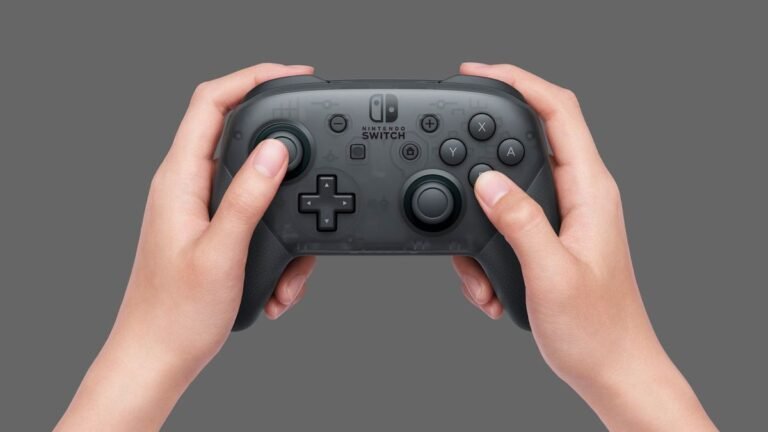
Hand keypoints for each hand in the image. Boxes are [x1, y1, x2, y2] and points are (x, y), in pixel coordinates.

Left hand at [56, 63, 316, 430]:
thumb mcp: (222, 252)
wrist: (158, 358)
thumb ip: (249, 196)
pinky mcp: (213, 233)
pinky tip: (276, 288)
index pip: (212, 102)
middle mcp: (187, 188)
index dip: (253, 78)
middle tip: (318, 160)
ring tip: (288, 276)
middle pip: (241, 139)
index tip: (294, 76)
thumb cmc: (176, 314)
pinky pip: (256, 223)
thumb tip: (276, 149)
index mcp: (179, 180)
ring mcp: (200, 210)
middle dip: (284, 159)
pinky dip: (275, 251)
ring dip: (284, 224)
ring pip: (257, 190)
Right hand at [453, 63, 715, 430]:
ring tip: (480, 276)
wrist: (611, 369)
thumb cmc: (596, 329)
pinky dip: (487, 254)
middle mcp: (578, 197)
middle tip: (448, 157)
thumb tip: (486, 181)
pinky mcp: (549, 240)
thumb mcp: (551, 273)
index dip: (519, 82)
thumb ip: (518, 222)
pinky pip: (506, 226)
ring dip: (480, 226)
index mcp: (589, 191)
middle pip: (525, 143)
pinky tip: (492, 290)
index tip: (479, 73)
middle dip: (482, 157)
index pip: (558, 112)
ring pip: (506, 192)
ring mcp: (563, 219)